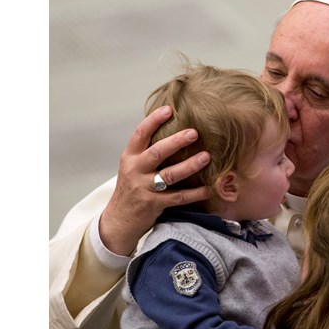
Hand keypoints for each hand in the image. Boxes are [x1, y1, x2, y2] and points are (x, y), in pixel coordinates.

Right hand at [100, 106, 210, 255]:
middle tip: (194, 132)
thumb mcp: (132, 166)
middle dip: (176, 141)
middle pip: (157, 152)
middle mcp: (135, 170)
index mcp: (130, 157)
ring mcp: (144, 188)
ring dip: (190, 165)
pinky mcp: (154, 204)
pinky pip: (178, 197)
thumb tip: (172, 129)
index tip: (169, 109)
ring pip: (170, 175)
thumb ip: (146, 151)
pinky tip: (208, 188)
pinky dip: (195, 193)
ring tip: (206, 157)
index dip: (154, 120)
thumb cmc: (131, 188)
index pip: (140, 134)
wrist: (119, 219)